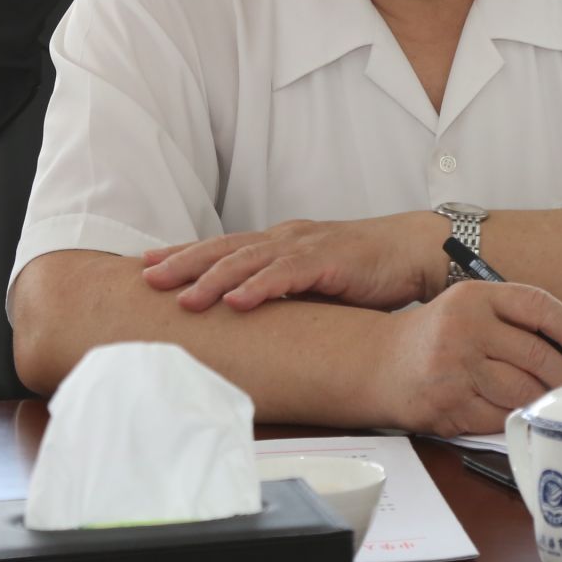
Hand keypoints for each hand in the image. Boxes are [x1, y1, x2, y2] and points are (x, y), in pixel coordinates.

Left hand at [140, 212, 436, 311]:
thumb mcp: (314, 283)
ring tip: (185, 297)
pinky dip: (261, 285)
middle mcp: (286, 238)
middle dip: (184, 262)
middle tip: (148, 278)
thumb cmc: (366, 270)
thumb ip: (283, 295)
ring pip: (250, 259)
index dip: (185, 254)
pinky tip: (238, 299)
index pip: (223, 247)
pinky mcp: (331, 260)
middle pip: (225, 249)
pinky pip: (289, 273)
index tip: (146, 264)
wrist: (415, 250)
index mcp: (279, 243)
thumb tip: (247, 323)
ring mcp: (307, 247)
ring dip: (214, 278)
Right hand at [371, 281, 561, 435]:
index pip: (537, 305)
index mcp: (474, 297)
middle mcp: (464, 328)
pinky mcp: (448, 405)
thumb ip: (514, 320)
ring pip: (522, 391)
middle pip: (536, 355)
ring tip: (554, 405)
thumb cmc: (435, 337)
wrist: (377, 363)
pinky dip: (514, 419)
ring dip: (544, 402)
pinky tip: (517, 415)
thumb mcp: (468, 309)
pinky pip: (498, 417)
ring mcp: (454, 368)